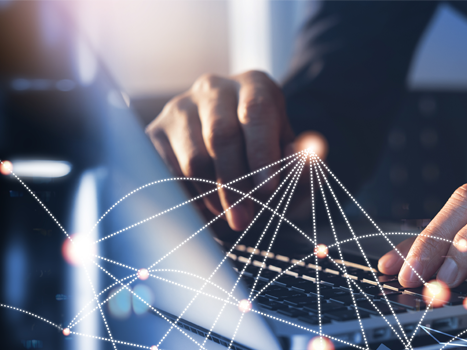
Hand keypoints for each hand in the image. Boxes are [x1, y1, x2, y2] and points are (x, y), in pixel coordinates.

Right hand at [146, 71, 293, 230]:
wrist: (231, 171)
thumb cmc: (267, 169)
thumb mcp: (293, 171)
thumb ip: (306, 164)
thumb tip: (311, 152)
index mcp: (255, 86)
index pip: (256, 112)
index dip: (262, 153)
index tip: (269, 190)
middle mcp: (214, 88)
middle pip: (221, 133)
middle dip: (236, 183)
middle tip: (244, 220)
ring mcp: (180, 108)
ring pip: (193, 157)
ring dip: (212, 195)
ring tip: (227, 215)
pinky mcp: (154, 134)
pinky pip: (166, 172)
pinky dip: (187, 197)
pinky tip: (203, 209)